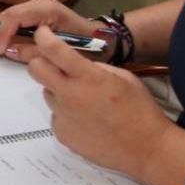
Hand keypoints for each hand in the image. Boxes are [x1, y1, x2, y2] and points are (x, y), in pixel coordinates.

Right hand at [0, 0, 100, 60]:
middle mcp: (38, 3)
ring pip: (8, 18)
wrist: (104, 39)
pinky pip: (15, 22)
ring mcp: (37, 7)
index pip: (15, 17)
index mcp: (46, 9)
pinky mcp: (36, 15)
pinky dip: (4, 33)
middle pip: (7, 15)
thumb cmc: (87, 46)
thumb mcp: (61, 51)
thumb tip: (7, 51)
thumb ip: (33, 51)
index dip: (2, 34)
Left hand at [25, 24, 174, 177]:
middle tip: (55, 67)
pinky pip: (56, 115)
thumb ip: (94, 68)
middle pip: (36, 69)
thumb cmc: (141, 111)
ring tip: (85, 102)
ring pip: (47, 93)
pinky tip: (86, 121)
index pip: (53, 50)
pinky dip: (66, 114)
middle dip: (42, 63)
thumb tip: (75, 65)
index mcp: (89, 77)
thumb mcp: (124, 77)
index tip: (42, 34)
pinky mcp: (62, 133)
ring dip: (59, 91)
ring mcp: (64, 116)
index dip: (43, 37)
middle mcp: (71, 95)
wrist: (147, 149)